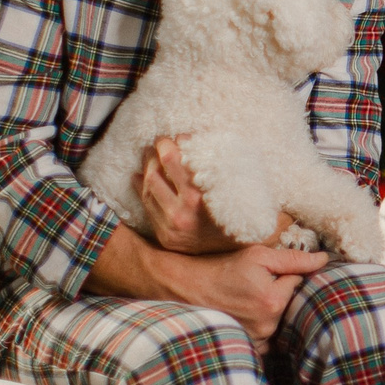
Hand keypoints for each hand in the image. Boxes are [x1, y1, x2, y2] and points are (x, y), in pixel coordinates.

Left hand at [138, 138, 245, 254]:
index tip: (175, 137)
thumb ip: (212, 160)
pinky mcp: (166, 237)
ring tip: (150, 156)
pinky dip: (141, 189)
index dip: (170, 144)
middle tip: (159, 143)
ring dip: (146, 168)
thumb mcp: (234, 181)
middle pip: (154, 173)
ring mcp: (170, 227)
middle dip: (154, 154)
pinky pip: (147, 207)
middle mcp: (180, 214)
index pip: (171, 160)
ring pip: (147, 189)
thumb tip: (186, 138)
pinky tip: (141, 177)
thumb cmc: (242, 208)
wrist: (244, 247)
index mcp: (197, 197)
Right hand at [153, 242, 327, 346]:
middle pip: (291, 304)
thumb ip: (294, 258)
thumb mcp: (258, 256)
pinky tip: (250, 312)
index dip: (288, 273)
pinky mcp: (248, 346)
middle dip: (283, 292)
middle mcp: (268, 325)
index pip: (299, 283)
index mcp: (273, 301)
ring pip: (281, 319)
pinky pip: (270, 336)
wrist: (187, 287)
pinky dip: (266, 325)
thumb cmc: (221, 268)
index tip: (273, 270)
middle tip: (261, 283)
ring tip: (252, 297)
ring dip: (274, 309)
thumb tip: (324, 259)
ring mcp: (257, 339)